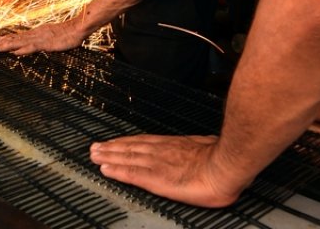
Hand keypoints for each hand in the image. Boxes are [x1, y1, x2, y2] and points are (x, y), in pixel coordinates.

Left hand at [0, 20, 87, 54]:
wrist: (78, 28)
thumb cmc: (69, 34)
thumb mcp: (55, 37)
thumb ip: (46, 39)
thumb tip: (38, 43)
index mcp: (39, 33)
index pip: (21, 36)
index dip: (10, 38)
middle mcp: (37, 34)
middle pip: (18, 38)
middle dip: (5, 42)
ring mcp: (41, 38)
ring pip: (22, 42)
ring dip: (10, 45)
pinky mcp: (47, 43)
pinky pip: (33, 47)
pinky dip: (23, 50)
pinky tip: (16, 52)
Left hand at [89, 134, 247, 207]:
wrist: (224, 166)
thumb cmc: (221, 159)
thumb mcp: (208, 147)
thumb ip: (199, 149)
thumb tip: (204, 149)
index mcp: (174, 145)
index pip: (144, 142)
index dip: (127, 142)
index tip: (115, 142)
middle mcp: (161, 151)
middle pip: (130, 147)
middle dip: (111, 147)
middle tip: (95, 147)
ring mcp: (156, 163)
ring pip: (126, 157)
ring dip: (108, 156)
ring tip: (94, 155)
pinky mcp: (155, 178)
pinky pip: (130, 173)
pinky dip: (115, 170)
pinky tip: (105, 169)